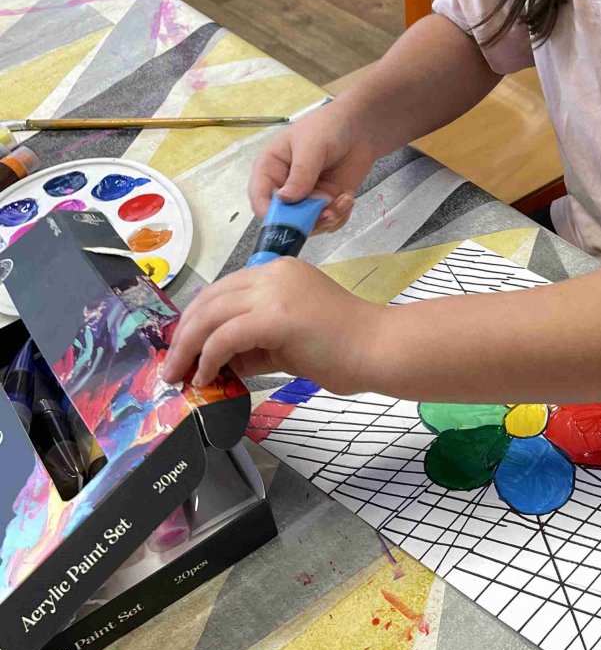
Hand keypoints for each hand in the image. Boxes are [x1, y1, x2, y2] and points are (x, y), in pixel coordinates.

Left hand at [161, 258, 380, 393]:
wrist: (379, 349)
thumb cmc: (344, 348)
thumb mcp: (288, 340)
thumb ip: (254, 344)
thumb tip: (219, 362)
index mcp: (278, 272)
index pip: (222, 290)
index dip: (195, 319)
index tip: (182, 347)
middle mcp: (273, 273)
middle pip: (209, 299)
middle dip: (183, 334)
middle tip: (171, 366)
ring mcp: (275, 292)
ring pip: (210, 315)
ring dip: (187, 348)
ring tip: (179, 376)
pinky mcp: (277, 316)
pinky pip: (225, 336)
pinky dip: (209, 358)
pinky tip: (207, 377)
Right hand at [250, 100, 375, 234]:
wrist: (360, 126)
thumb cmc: (327, 127)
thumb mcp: (311, 146)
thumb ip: (300, 173)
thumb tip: (284, 200)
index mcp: (270, 169)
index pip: (259, 198)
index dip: (270, 214)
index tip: (289, 223)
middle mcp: (284, 187)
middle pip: (284, 219)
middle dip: (306, 221)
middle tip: (328, 213)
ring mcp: (306, 197)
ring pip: (308, 225)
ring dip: (327, 219)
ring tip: (344, 201)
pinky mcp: (326, 203)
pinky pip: (328, 222)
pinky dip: (339, 216)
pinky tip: (348, 199)